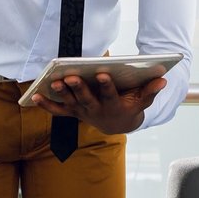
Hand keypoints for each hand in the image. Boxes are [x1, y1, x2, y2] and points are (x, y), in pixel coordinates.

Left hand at [32, 70, 167, 134]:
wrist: (117, 124)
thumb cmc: (130, 107)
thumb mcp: (142, 101)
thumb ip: (151, 91)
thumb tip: (163, 78)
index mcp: (113, 107)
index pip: (110, 96)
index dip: (106, 86)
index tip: (103, 74)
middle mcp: (95, 111)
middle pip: (85, 100)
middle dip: (78, 88)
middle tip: (71, 77)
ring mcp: (82, 112)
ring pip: (70, 104)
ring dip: (61, 94)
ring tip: (53, 82)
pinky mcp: (72, 112)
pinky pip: (57, 110)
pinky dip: (46, 105)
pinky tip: (35, 97)